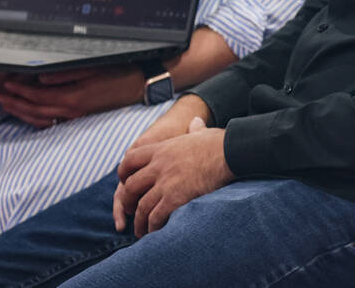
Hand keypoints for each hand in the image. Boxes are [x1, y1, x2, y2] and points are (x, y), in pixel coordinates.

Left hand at [0, 65, 144, 127]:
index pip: (38, 96)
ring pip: (42, 118)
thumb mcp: (92, 68)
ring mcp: (76, 116)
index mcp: (72, 97)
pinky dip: (37, 119)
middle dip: (16, 104)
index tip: (6, 84)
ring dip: (23, 112)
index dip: (20, 91)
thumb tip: (41, 78)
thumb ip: (64, 74)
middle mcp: (72, 110)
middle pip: (35, 110)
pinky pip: (52, 122)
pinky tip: (32, 114)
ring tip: (10, 105)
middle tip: (1, 96)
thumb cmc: (118, 73)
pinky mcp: (80, 116)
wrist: (139, 86)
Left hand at [111, 95, 211, 226]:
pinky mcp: (176, 197)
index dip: (124, 173)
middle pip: (130, 186)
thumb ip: (194, 130)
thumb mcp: (201, 133)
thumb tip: (196, 122)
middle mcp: (159, 166)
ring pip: (141, 206)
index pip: (130, 159)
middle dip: (127, 201)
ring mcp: (166, 182)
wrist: (230, 152)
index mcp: (162, 149)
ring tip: (142, 230)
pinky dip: (153, 227)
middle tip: (132, 211)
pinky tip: (156, 231)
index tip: (126, 183)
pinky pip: (156, 216)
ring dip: (140, 221)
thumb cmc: (220, 143)